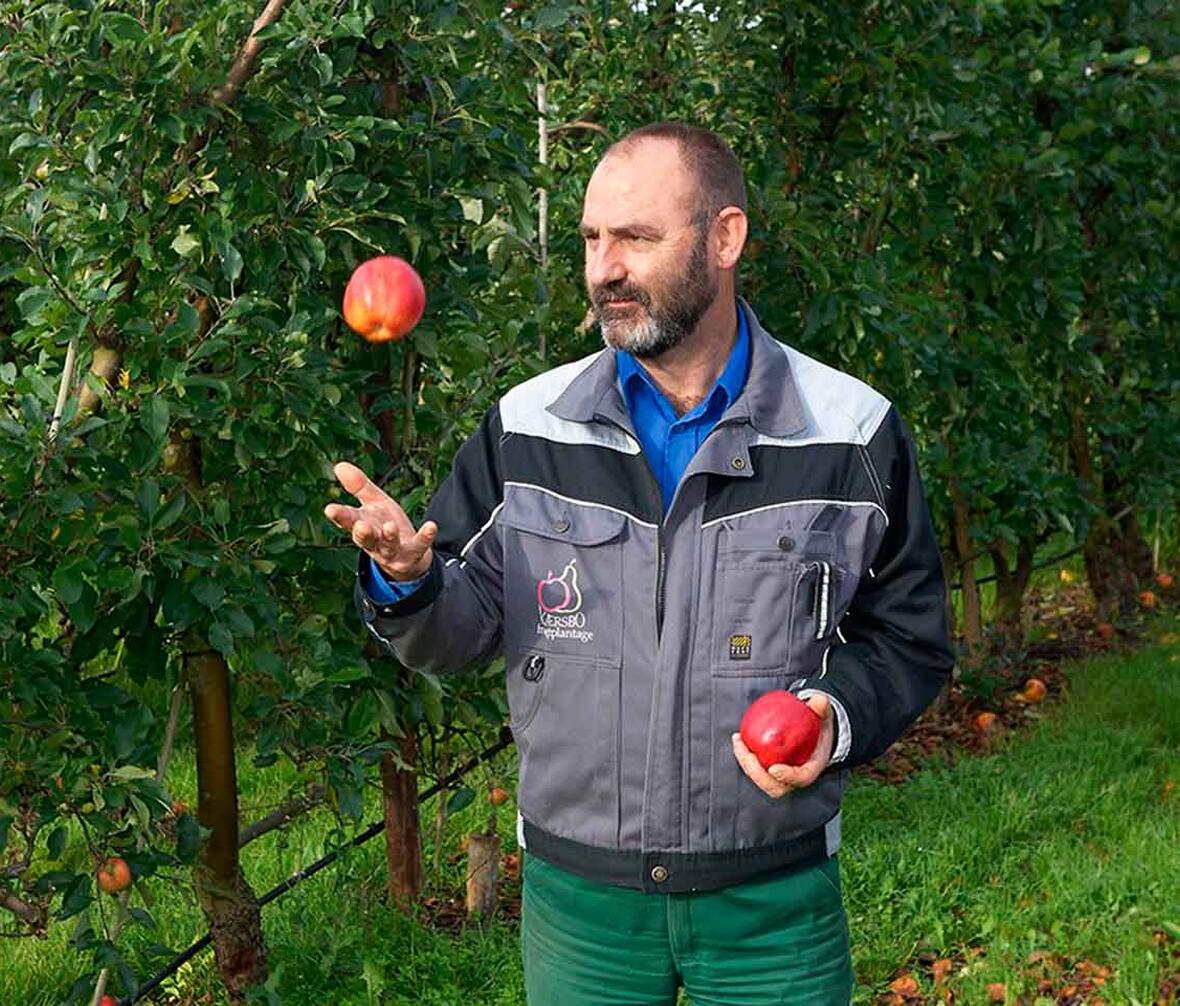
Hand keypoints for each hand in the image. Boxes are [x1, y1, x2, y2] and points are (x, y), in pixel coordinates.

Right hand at [323, 461, 437, 580]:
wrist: (407, 555)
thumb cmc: (384, 524)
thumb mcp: (373, 503)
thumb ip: (358, 487)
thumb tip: (338, 466)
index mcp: (363, 525)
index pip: (348, 521)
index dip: (339, 516)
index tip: (330, 509)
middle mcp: (375, 541)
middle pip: (366, 539)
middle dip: (362, 533)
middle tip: (360, 526)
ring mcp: (394, 550)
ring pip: (389, 545)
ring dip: (389, 537)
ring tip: (390, 527)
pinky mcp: (414, 553)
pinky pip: (420, 545)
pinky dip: (425, 537)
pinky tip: (431, 526)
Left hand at [730, 693, 834, 798]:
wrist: (813, 734)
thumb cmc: (818, 728)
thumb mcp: (822, 717)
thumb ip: (821, 709)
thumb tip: (820, 700)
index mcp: (811, 769)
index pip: (801, 778)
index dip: (787, 777)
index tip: (774, 769)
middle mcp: (794, 778)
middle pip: (775, 787)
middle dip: (758, 774)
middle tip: (749, 754)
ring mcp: (780, 776)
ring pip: (761, 779)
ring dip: (746, 764)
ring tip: (739, 742)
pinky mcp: (768, 769)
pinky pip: (754, 768)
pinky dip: (744, 756)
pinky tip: (738, 738)